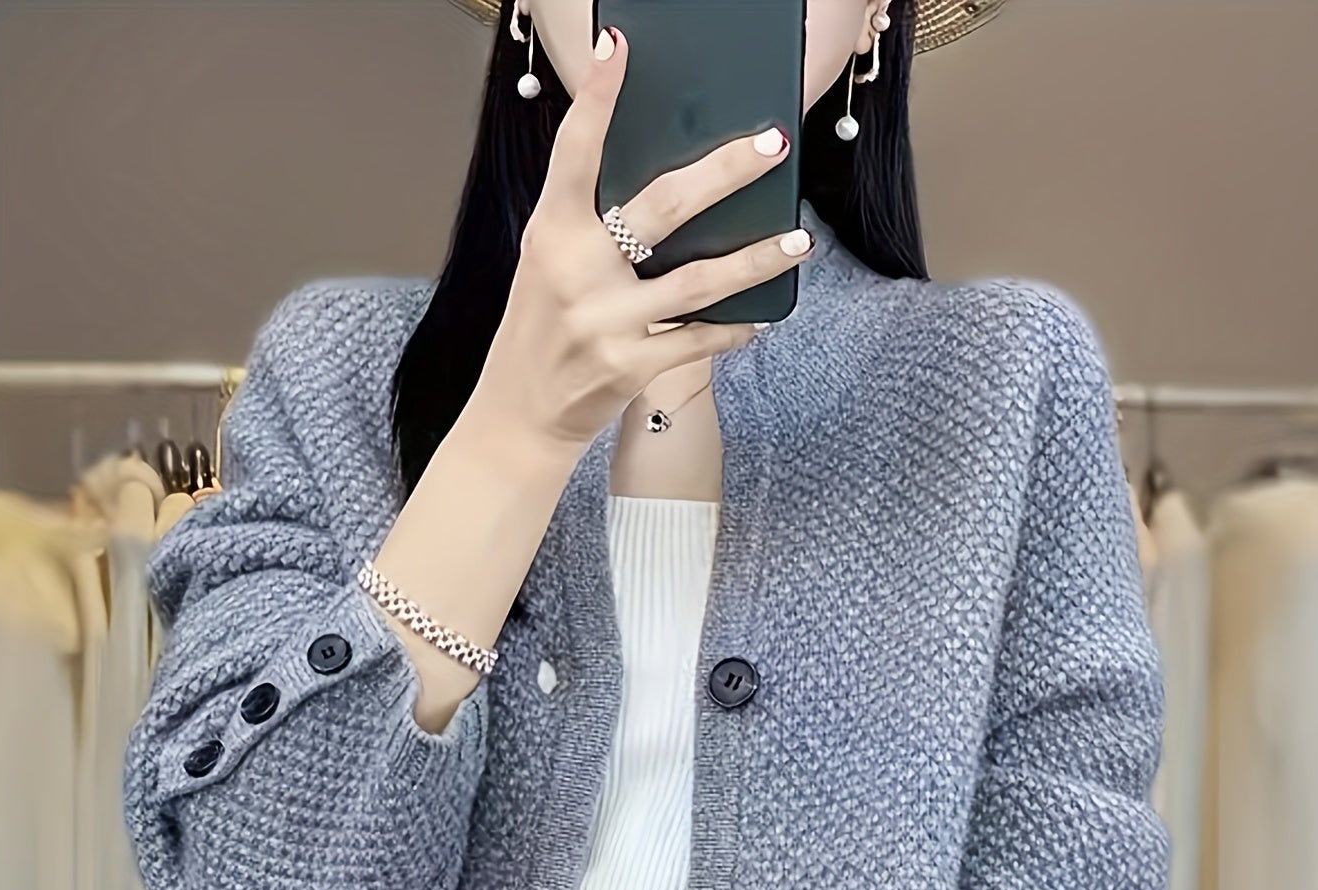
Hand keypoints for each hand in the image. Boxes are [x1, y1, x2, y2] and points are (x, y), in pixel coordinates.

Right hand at [475, 22, 814, 452]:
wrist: (519, 415)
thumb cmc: (542, 328)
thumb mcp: (548, 263)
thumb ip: (591, 223)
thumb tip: (669, 185)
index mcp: (552, 233)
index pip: (576, 153)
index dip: (598, 97)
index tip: (620, 45)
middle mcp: (578, 271)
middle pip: (664, 207)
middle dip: (725, 171)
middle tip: (772, 143)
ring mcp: (606, 322)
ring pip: (699, 280)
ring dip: (756, 259)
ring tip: (798, 240)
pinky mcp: (630, 367)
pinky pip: (700, 339)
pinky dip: (733, 328)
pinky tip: (760, 316)